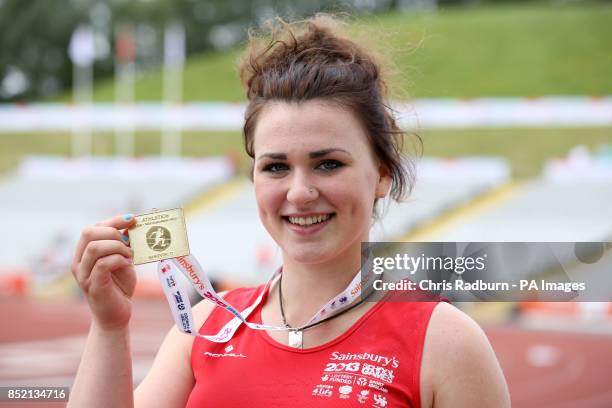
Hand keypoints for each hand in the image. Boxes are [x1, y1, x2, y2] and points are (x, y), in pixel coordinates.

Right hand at [71, 214, 136, 330]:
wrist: (116, 315)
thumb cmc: (120, 286)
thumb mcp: (123, 260)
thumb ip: (123, 244)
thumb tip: (132, 223)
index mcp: (84, 254)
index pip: (92, 228)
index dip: (112, 220)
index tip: (132, 219)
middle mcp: (79, 263)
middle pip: (88, 233)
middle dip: (113, 232)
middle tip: (129, 242)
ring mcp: (84, 275)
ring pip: (94, 247)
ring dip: (117, 247)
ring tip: (130, 255)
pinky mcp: (93, 286)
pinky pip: (102, 264)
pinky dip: (118, 260)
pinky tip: (128, 264)